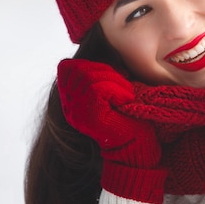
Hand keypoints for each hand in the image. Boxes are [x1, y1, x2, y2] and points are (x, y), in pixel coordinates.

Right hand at [57, 59, 165, 202]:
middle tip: (123, 87)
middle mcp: (69, 105)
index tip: (114, 79)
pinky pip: (100, 89)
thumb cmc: (129, 121)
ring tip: (125, 96)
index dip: (93, 66)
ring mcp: (77, 111)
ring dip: (115, 81)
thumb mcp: (111, 94)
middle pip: (80, 67)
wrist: (135, 151)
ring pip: (91, 76)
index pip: (69, 66)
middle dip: (106, 71)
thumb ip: (99, 77)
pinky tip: (125, 101)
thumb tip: (102, 51)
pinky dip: (118, 90)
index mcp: (71, 99)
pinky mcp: (90, 116)